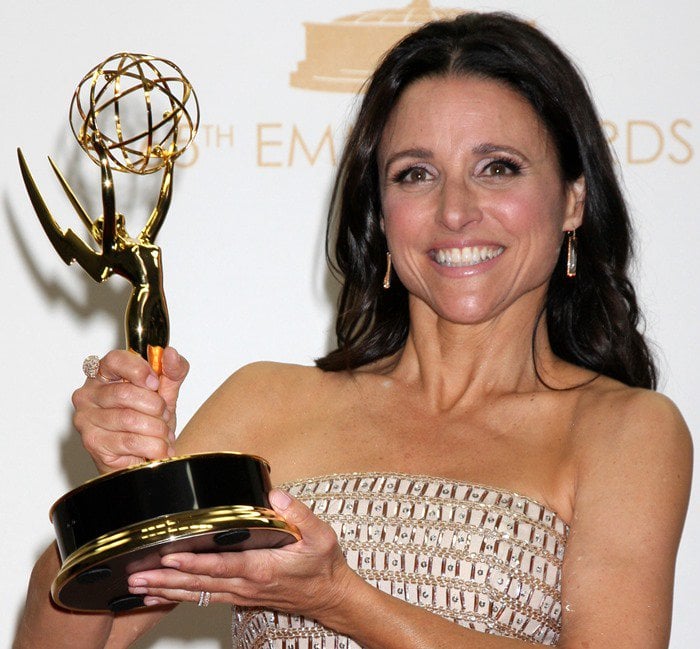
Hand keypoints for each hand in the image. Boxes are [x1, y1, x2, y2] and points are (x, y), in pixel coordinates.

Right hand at [72, 347, 188, 472]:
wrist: (143, 456)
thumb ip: (172, 372)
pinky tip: (158, 448)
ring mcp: (86, 418)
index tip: (155, 383)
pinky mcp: (92, 442)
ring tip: (164, 434)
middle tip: (164, 416)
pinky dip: (152, 446)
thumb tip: (171, 354)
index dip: (139, 370)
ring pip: (129, 419)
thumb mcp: (165, 393)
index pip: (115, 360)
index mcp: (104, 373)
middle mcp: (89, 394)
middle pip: (125, 393)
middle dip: (155, 406)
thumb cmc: (148, 420)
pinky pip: (130, 441)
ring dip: (157, 429)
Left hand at [126, 490, 357, 621]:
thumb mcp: (320, 536)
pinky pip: (205, 597)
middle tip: (136, 576)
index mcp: (262, 567)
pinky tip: (162, 595)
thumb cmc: (322, 566)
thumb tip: (274, 496)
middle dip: (165, 580)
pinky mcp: (240, 596)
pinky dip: (180, 597)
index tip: (169, 556)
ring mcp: (241, 593)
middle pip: (199, 583)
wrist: (329, 596)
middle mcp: (246, 584)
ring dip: (167, 590)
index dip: (193, 562)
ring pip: (197, 593)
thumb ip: (298, 514)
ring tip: (138, 587)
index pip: (220, 565)